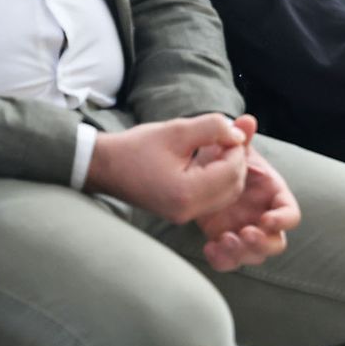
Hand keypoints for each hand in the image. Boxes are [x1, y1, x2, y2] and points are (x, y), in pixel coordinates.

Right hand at [84, 114, 249, 223]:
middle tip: (224, 139)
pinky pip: (213, 198)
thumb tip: (240, 135)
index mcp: (186, 193)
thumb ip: (213, 128)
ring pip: (227, 195)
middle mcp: (187, 211)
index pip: (232, 171)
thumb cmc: (137, 147)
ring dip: (229, 170)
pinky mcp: (181, 214)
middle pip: (234, 186)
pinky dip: (218, 179)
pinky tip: (206, 161)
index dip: (237, 148)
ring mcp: (184, 216)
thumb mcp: (177, 130)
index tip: (227, 132)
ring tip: (215, 148)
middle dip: (236, 160)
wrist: (104, 166)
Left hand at [193, 116, 300, 271]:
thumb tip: (247, 120)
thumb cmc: (225, 157)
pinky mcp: (226, 241)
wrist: (203, 170)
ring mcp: (245, 232)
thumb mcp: (232, 147)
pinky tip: (209, 247)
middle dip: (263, 243)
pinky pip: (230, 261)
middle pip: (277, 243)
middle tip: (244, 234)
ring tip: (222, 240)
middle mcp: (263, 217)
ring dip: (242, 253)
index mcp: (273, 196)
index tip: (266, 219)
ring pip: (255, 256)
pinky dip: (222, 260)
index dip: (282, 220)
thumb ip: (241, 137)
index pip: (291, 214)